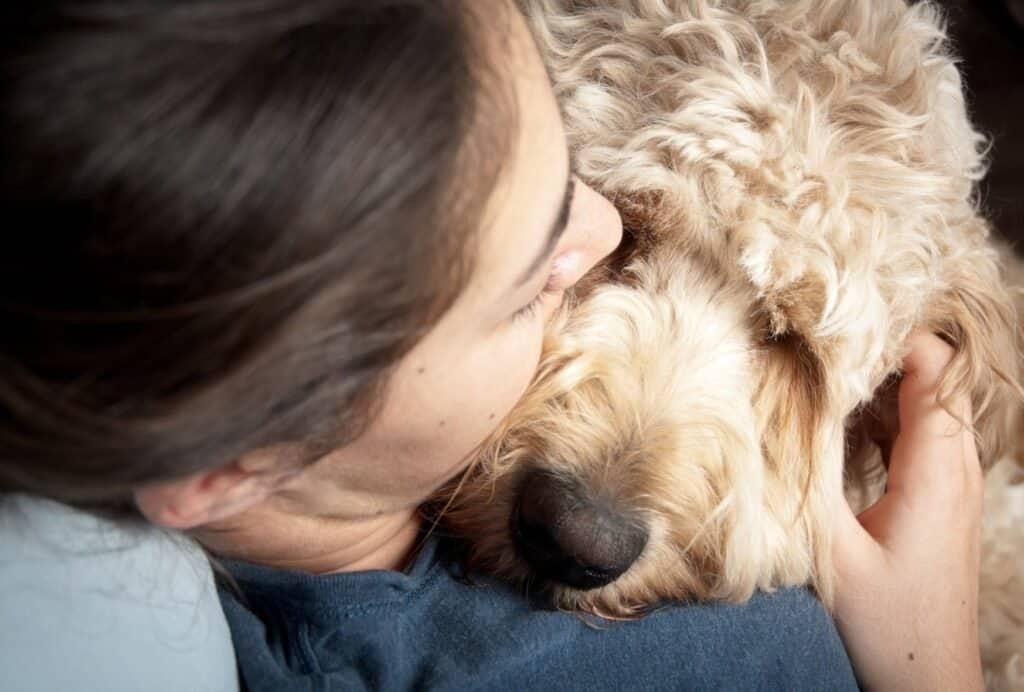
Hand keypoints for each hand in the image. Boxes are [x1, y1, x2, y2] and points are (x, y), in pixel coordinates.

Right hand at [832, 331, 983, 691]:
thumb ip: (808, 475)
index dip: (890, 333)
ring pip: (925, 403)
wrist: (927, 680)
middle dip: (877, 351)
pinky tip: (836, 423)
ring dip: (877, 384)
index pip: (935, 367)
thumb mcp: (832, 550)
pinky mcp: (939, 497)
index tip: (835, 323)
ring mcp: (952, 482)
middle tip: (815, 344)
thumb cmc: (886, 624)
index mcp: (936, 470)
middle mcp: (956, 467)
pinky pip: (917, 433)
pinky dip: (881, 416)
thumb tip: (780, 409)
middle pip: (932, 376)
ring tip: (818, 374)